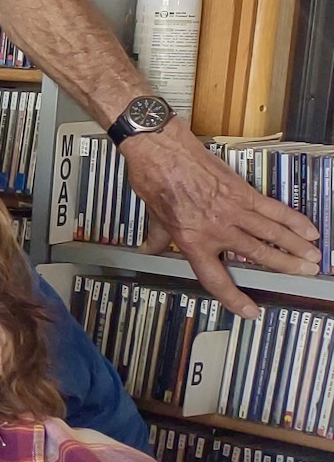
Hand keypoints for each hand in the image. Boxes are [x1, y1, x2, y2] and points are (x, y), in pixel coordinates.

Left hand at [122, 119, 320, 318]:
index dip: (234, 298)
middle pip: (258, 255)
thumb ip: (157, 239)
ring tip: (313, 258)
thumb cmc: (155, 181)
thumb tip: (149, 250)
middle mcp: (217, 230)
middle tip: (304, 274)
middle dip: (284, 267)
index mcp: (192, 241)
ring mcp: (233, 210)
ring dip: (296, 247)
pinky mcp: (243, 192)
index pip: (216, 278)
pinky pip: (273, 209)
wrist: (161, 151)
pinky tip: (308, 229)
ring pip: (271, 233)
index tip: (250, 311)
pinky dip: (293, 220)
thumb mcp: (152, 217)